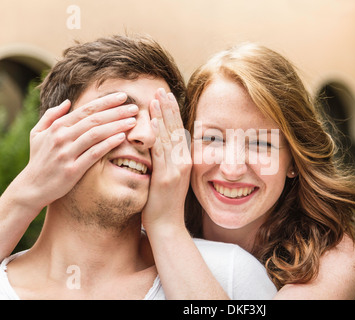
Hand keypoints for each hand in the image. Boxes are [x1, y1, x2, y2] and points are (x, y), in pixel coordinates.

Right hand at [17, 92, 137, 211]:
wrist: (31, 188)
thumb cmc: (38, 159)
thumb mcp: (37, 134)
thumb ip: (51, 116)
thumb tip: (68, 102)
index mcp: (57, 127)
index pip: (86, 110)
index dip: (106, 102)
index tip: (122, 96)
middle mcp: (62, 137)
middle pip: (94, 120)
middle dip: (116, 112)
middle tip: (135, 107)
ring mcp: (66, 153)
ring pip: (96, 135)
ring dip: (116, 126)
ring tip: (133, 121)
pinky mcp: (72, 170)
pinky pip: (94, 154)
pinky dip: (108, 144)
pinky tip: (122, 138)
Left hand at [142, 88, 191, 230]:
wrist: (167, 226)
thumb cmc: (164, 204)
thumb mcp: (170, 178)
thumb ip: (166, 161)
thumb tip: (160, 146)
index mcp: (184, 161)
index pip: (178, 132)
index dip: (172, 113)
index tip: (165, 97)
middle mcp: (183, 162)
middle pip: (176, 130)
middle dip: (168, 109)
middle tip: (161, 90)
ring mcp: (176, 169)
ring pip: (169, 137)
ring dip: (162, 116)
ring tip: (156, 98)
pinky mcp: (166, 177)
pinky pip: (161, 152)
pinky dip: (157, 135)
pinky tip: (152, 122)